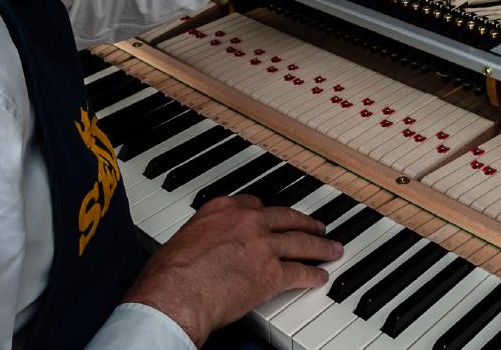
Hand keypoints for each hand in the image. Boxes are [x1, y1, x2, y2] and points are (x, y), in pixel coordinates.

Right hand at [122, 195, 343, 346]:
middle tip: (317, 227)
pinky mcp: (272, 273)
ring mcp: (263, 245)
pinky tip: (320, 277)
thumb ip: (206, 236)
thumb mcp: (185, 238)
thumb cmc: (170, 274)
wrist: (175, 295)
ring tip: (331, 249)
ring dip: (320, 246)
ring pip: (300, 242)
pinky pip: (300, 272)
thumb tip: (209, 247)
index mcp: (223, 209)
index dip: (271, 214)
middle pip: (286, 218)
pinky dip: (313, 275)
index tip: (278, 218)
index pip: (256, 204)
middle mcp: (247, 221)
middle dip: (305, 223)